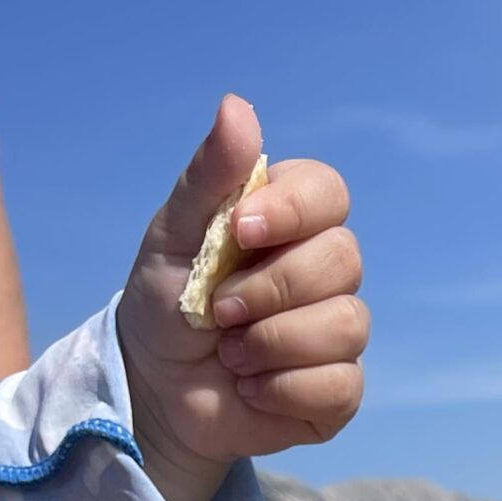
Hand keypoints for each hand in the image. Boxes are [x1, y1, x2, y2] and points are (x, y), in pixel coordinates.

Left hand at [117, 96, 368, 500]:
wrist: (156, 389)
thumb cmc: (167, 304)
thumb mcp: (173, 235)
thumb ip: (209, 176)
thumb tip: (238, 106)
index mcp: (290, 223)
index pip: (329, 193)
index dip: (293, 210)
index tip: (240, 230)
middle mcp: (323, 273)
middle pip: (344, 260)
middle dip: (273, 288)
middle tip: (220, 311)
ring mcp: (335, 333)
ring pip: (345, 325)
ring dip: (274, 343)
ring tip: (231, 355)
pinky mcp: (337, 392)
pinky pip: (339, 385)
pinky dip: (284, 389)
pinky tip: (251, 390)